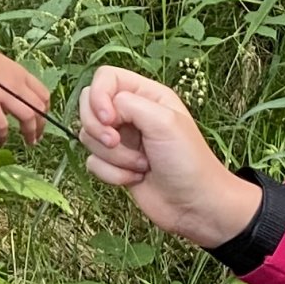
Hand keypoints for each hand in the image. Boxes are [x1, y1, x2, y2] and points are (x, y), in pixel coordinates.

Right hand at [0, 46, 53, 145]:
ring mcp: (5, 94)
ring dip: (30, 132)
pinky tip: (0, 141)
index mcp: (21, 74)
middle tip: (37, 136)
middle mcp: (18, 84)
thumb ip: (10, 80)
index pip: (43, 94)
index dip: (46, 109)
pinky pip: (1, 125)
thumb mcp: (2, 65)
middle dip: (41, 125)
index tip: (42, 117)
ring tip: (28, 142)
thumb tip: (10, 96)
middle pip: (39, 108)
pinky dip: (2, 136)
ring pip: (28, 117)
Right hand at [78, 66, 258, 247]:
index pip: (105, 78)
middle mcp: (132, 114)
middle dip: (98, 129)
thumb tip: (103, 113)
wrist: (195, 205)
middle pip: (89, 106)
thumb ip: (127, 104)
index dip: (98, 96)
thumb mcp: (163, 121)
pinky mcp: (115, 164)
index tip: (109, 119)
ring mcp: (122, 140)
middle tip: (116, 142)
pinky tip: (135, 179)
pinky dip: (111, 174)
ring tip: (141, 165)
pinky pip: (92, 162)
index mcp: (147, 95)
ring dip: (113, 156)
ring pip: (89, 137)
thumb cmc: (188, 162)